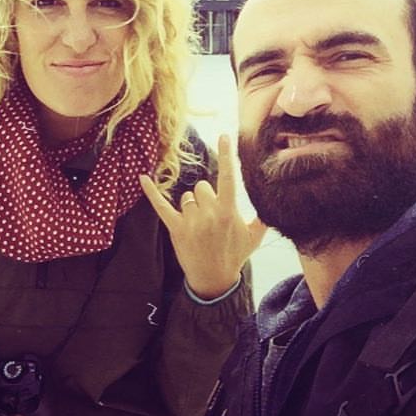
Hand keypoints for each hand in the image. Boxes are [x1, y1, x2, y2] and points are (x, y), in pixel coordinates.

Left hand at [141, 135, 266, 299]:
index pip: (228, 177)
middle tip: (211, 218)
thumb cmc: (234, 255)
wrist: (214, 280)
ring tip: (199, 227)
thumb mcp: (254, 236)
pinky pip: (161, 206)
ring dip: (192, 208)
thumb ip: (262, 216)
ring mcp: (191, 222)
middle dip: (206, 198)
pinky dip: (152, 191)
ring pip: (187, 199)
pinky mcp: (175, 229)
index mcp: (228, 212)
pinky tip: (142, 177)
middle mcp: (209, 214)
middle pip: (202, 188)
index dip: (227, 155)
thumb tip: (273, 201)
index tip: (224, 136)